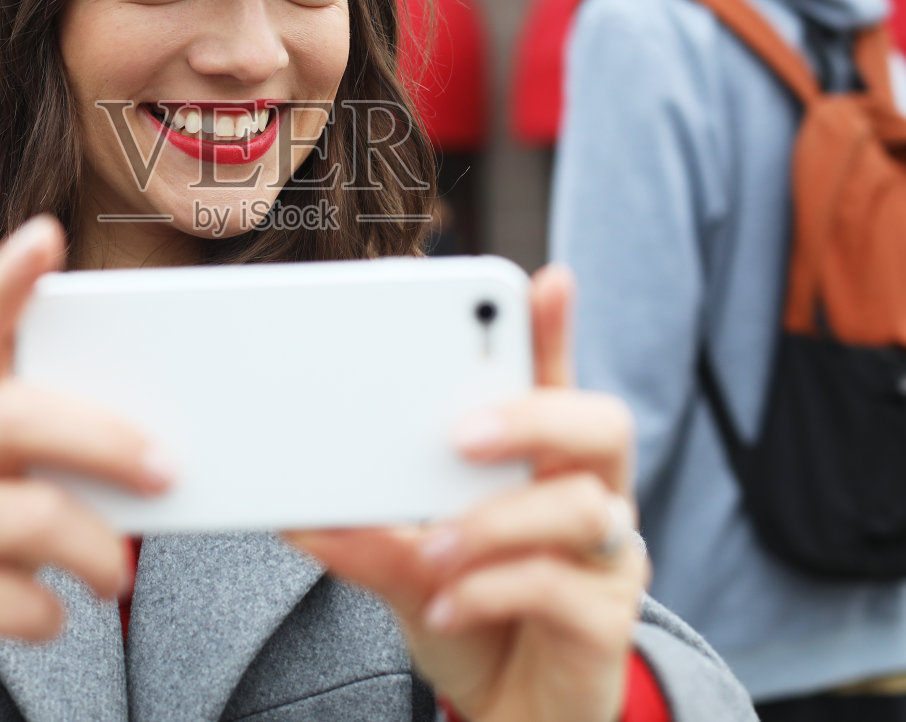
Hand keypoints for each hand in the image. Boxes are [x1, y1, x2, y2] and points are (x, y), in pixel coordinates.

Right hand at [0, 216, 172, 695]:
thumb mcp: (7, 464)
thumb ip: (60, 437)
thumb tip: (169, 441)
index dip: (8, 279)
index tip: (47, 233)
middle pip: (15, 419)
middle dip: (103, 441)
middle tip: (166, 470)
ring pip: (23, 518)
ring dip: (92, 549)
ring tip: (116, 572)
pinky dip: (45, 612)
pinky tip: (55, 613)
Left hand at [290, 266, 645, 721]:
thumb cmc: (468, 619)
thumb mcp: (406, 570)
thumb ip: (368, 536)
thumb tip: (297, 510)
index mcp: (542, 464)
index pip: (556, 381)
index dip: (557, 330)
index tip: (543, 279)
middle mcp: (590, 499)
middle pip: (603, 425)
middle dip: (534, 414)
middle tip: (459, 433)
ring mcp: (608, 561)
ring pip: (583, 507)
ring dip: (492, 521)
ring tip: (429, 550)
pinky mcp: (607, 625)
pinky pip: (562, 587)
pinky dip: (491, 588)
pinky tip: (444, 606)